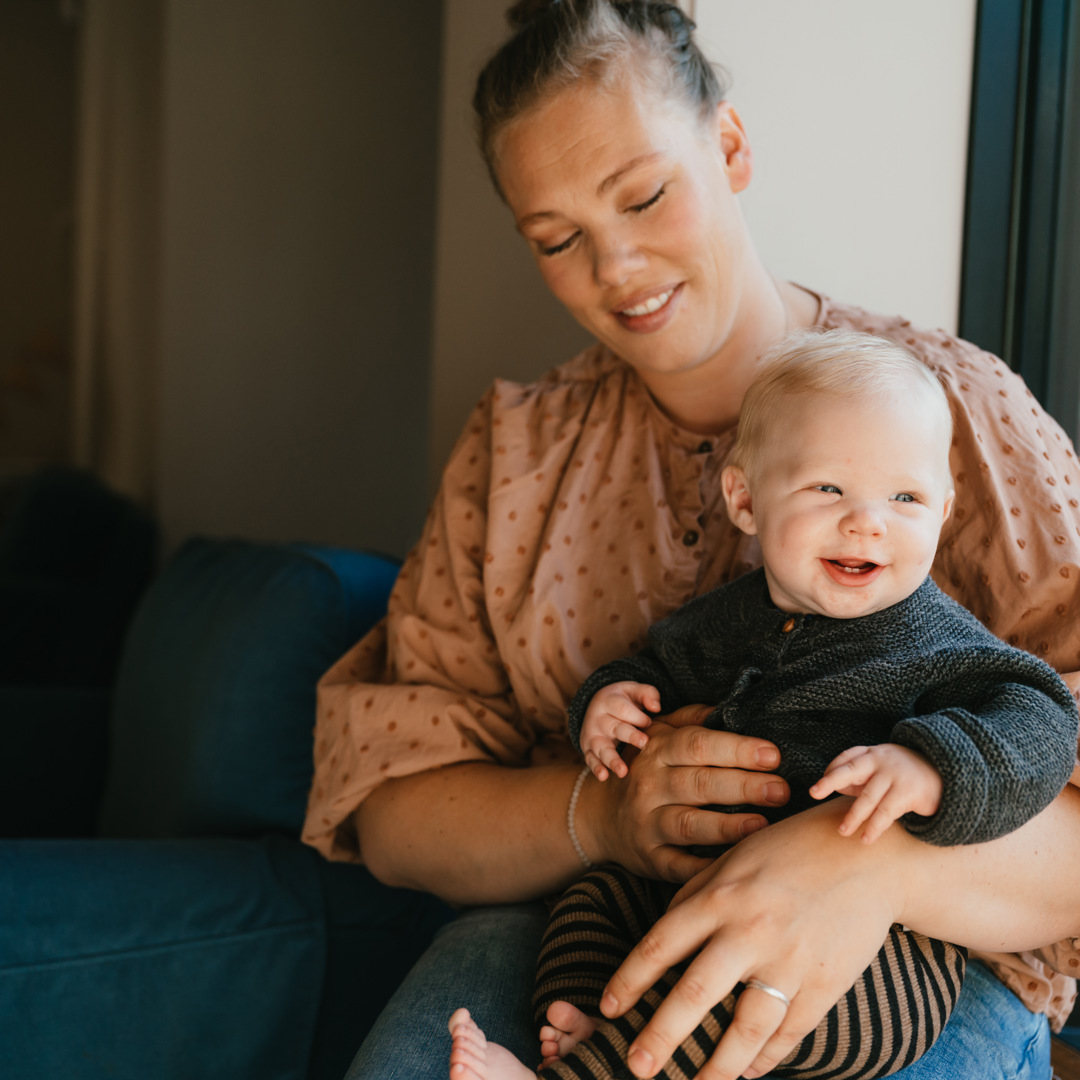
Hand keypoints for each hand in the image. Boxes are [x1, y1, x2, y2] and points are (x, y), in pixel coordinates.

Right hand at [576, 709, 789, 883]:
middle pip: (700, 783)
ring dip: (726, 826)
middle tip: (781, 790)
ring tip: (762, 825)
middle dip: (743, 786)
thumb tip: (733, 705)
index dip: (736, 749)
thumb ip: (692, 718)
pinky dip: (702, 868)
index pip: (699, 745)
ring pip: (689, 824)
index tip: (773, 755)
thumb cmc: (643, 768)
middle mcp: (651, 785)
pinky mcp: (649, 857)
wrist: (597, 813)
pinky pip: (677, 865)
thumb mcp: (658, 734)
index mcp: (658, 750)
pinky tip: (732, 864)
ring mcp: (648, 822)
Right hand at [580, 681, 658, 780]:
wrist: (597, 705)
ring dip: (612, 759)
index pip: (622, 709)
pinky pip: (590, 759)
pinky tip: (604, 776)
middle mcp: (597, 718)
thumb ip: (647, 694)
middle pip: (614, 728)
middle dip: (630, 735)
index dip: (637, 716)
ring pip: (601, 748)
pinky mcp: (588, 749)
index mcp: (608, 701)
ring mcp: (591, 735)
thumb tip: (656, 707)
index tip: (649, 723)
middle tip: (644, 742)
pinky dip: (596, 768)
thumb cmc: (623, 699)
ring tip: (623, 771)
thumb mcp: (633, 690)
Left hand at [599, 798, 909, 1079]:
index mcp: (721, 895)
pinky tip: (747, 1072)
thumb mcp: (735, 857)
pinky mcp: (826, 983)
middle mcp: (751, 929)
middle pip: (695, 993)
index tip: (609, 1007)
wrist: (869, 856)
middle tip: (637, 1065)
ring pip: (745, 1028)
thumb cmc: (791, 850)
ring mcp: (791, 960)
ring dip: (716, 1066)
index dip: (630, 979)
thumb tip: (663, 933)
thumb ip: (696, 892)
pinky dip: (766, 1058)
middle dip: (661, 1035)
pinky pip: (789, 1033)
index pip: (662, 944)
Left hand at [809, 743, 941, 843]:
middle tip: (813, 792)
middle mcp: (881, 760)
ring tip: (842, 831)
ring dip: (853, 816)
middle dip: (830, 781)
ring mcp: (895, 775)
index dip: (832, 770)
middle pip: (850, 769)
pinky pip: (885, 813)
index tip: (820, 787)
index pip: (846, 757)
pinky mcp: (908, 792)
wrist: (949, 776)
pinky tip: (866, 839)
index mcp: (873, 753)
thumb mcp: (883, 769)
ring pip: (867, 797)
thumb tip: (834, 786)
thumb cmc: (907, 775)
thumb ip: (861, 775)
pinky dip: (873, 827)